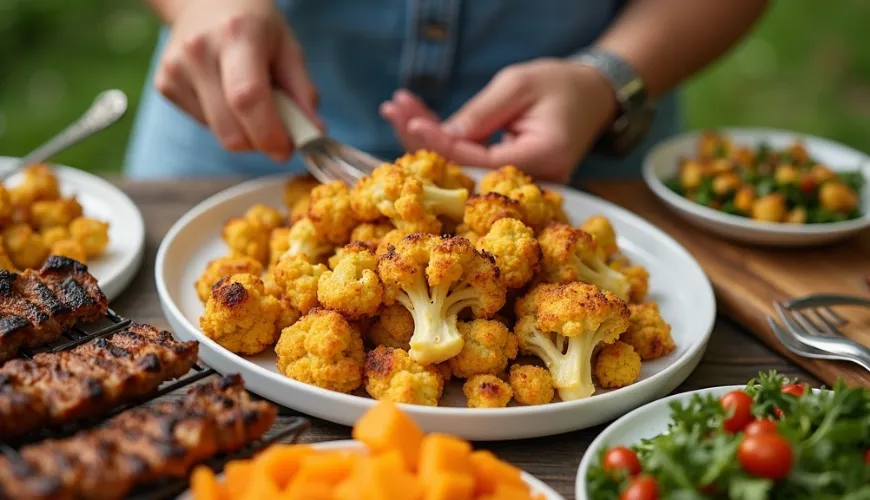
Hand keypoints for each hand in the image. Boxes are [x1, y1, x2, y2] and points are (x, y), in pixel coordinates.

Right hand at [154, 0, 318, 160]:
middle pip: (230, 129)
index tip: (286, 148)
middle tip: (277, 134)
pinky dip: (223, 122)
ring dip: (242, 132)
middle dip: (259, 143)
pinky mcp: (164, 84)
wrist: (205, 0)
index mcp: (237, 35)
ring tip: (249, 101)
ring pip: (218, 133)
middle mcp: (199, 51)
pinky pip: (203, 125)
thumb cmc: (254, 26)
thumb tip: (314, 134)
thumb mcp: (287, 48)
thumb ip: (302, 92)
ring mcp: (175, 68)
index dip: (269, 134)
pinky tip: (224, 94)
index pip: (248, 98)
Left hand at [381, 59, 616, 182]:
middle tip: (393, 111)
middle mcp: (531, 182)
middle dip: (424, 140)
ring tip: (396, 109)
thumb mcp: (518, 86)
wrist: (593, 96)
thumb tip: (439, 138)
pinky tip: (415, 119)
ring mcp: (519, 186)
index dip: (441, 143)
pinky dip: (444, 141)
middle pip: (464, 169)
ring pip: (462, 166)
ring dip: (427, 137)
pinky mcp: (507, 178)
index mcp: (542, 158)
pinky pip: (470, 163)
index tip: (411, 122)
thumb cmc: (561, 84)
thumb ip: (480, 115)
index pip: (478, 160)